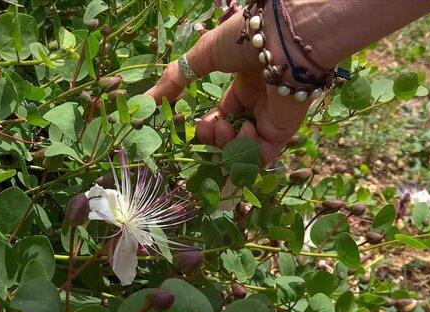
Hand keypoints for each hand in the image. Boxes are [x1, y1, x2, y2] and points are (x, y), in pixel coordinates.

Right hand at [145, 6, 316, 164]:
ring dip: (227, 143)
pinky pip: (262, 154)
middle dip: (214, 137)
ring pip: (245, 148)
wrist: (278, 39)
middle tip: (208, 128)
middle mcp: (260, 102)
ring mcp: (272, 117)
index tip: (196, 124)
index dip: (209, 125)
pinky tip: (243, 131)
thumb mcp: (202, 56)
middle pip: (233, 134)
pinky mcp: (284, 130)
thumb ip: (174, 80)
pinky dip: (247, 151)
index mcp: (246, 83)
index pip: (225, 115)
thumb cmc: (242, 40)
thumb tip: (146, 100)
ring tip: (224, 127)